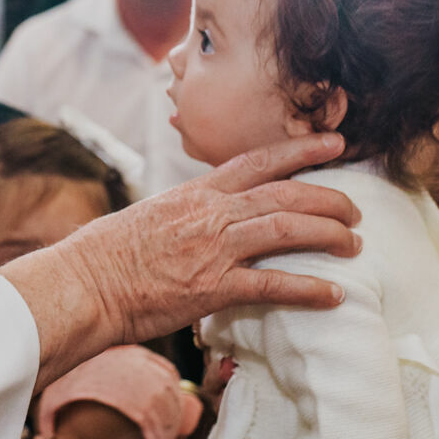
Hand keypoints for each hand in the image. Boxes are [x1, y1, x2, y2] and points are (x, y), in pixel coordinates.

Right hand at [0, 134, 360, 387]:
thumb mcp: (151, 217)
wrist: (83, 285)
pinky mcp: (212, 289)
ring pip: (287, 231)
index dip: (301, 152)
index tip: (335, 144)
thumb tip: (206, 218)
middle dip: (329, 199)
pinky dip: (308, 289)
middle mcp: (210, 214)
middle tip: (356, 209)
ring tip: (354, 245)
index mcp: (194, 193)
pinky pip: (272, 286)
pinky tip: (334, 294)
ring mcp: (213, 250)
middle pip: (285, 195)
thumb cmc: (105, 255)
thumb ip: (187, 214)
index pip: (258, 162)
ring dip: (329, 237)